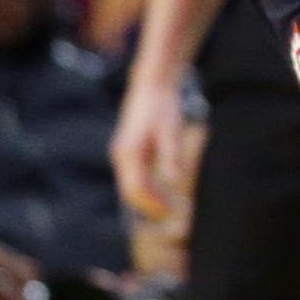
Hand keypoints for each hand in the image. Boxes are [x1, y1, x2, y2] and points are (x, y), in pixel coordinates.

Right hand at [112, 76, 193, 220]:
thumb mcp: (172, 131)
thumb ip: (171, 157)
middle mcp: (121, 157)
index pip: (136, 190)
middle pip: (133, 191)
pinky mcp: (131, 152)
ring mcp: (124, 155)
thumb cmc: (163, 107)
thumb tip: (174, 182)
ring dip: (153, 197)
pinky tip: (167, 191)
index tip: (172, 213)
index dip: (153, 204)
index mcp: (128, 154)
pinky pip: (138, 177)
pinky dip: (151, 187)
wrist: (152, 85)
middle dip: (153, 205)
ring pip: (135, 186)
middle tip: (177, 213)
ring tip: (175, 206)